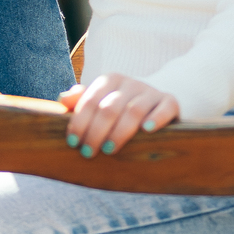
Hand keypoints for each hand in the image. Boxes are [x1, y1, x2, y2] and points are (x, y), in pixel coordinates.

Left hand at [59, 73, 179, 157]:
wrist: (156, 98)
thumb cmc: (120, 106)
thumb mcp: (100, 100)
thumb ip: (81, 101)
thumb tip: (62, 99)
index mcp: (110, 80)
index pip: (90, 100)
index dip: (79, 122)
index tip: (72, 143)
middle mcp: (130, 83)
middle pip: (109, 108)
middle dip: (96, 132)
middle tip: (88, 153)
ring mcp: (150, 92)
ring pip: (134, 110)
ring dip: (119, 132)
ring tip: (109, 150)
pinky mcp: (170, 102)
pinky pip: (164, 108)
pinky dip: (156, 118)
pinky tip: (146, 131)